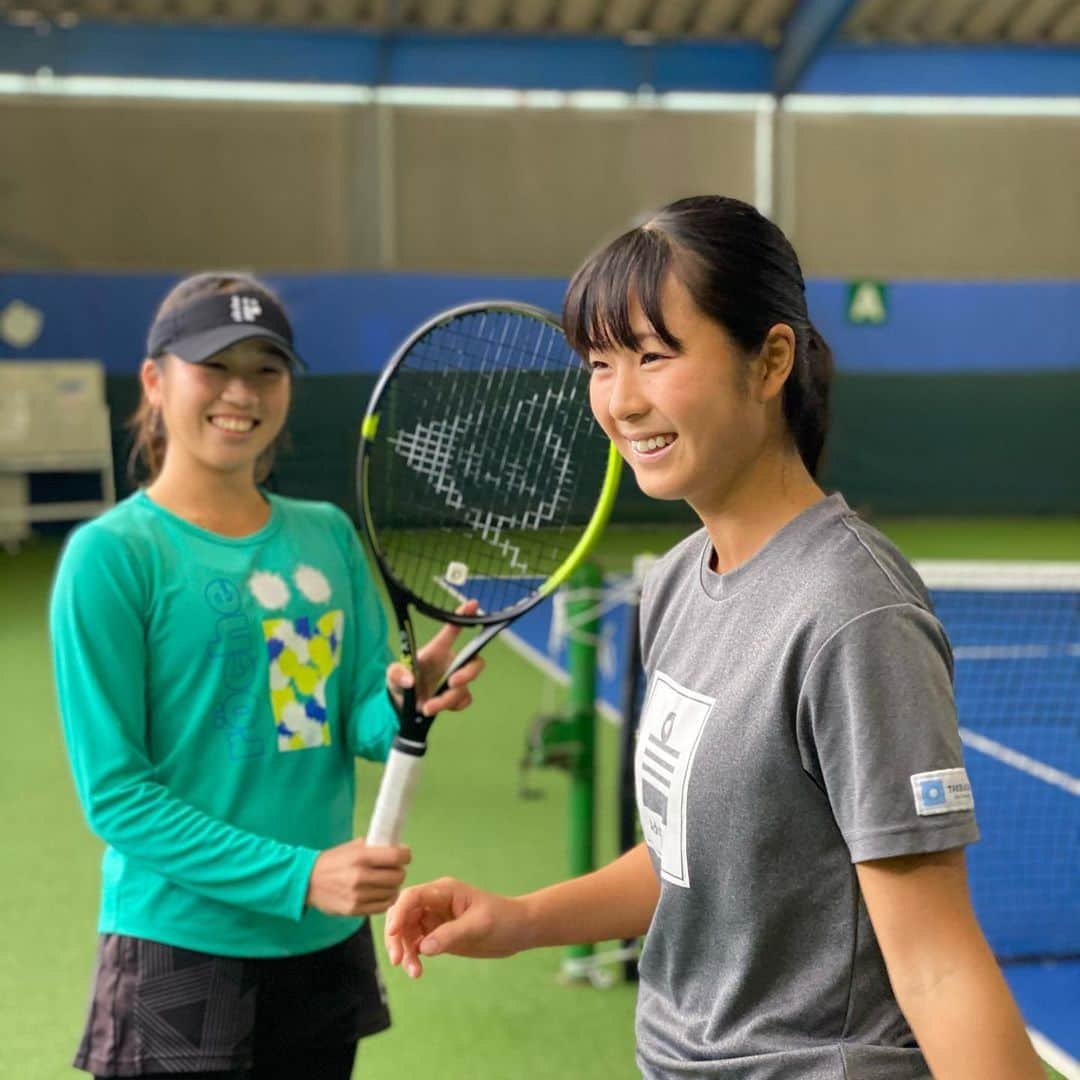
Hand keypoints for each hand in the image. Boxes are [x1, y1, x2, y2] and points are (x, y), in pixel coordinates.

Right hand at [305, 837, 411, 916]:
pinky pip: (382, 907)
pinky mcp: (354, 910)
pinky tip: (381, 893)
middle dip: (399, 871)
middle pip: (398, 876)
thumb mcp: (352, 847)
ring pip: (392, 893)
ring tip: (387, 882)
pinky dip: (386, 899)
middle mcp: (360, 877)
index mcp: (361, 857)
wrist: (307, 882)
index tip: (404, 855)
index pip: (397, 856)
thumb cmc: (333, 861)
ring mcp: (357, 896)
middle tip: (394, 869)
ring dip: (393, 887)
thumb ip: (374, 847)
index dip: (405, 855)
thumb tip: (397, 847)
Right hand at [384, 877, 529, 978]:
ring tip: (414, 972)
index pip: (412, 897)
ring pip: (406, 932)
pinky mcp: (437, 936)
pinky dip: (412, 957)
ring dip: (404, 951)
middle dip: (395, 937)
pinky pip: (416, 945)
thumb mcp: (479, 925)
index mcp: (443, 891)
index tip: (392, 934)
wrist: (518, 930)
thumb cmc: (503, 919)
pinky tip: (417, 971)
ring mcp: (434, 919)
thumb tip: (423, 947)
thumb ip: (451, 935)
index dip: (398, 913)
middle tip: (397, 960)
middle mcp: (434, 903)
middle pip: (403, 915)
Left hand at [387, 600, 485, 716]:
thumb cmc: (401, 680)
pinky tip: (434, 708)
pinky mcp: (455, 698)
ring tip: (428, 706)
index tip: (472, 603)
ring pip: (465, 687)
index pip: (453, 629)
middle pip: (475, 662)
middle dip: (468, 673)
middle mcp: (451, 663)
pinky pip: (463, 701)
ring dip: (448, 698)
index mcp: (438, 650)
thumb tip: (410, 680)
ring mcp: (455, 681)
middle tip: (452, 682)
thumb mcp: (392, 674)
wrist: (401, 705)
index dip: (463, 615)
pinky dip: (450, 706)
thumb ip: (397, 673)